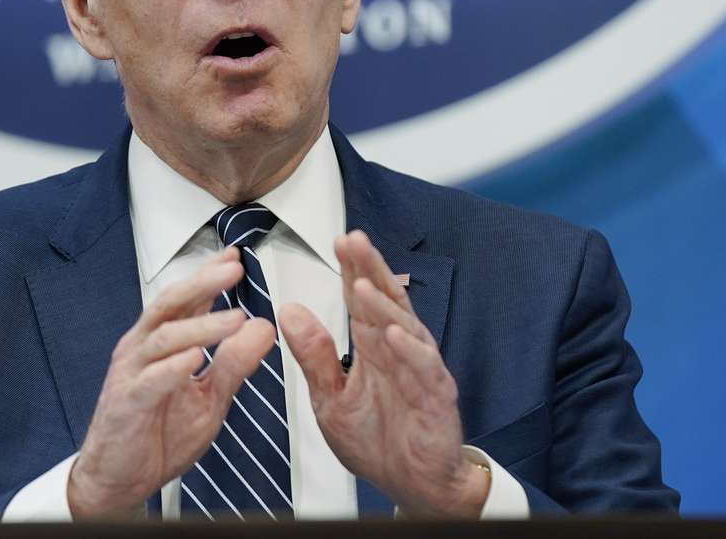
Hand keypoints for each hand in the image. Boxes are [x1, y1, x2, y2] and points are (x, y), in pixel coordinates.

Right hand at [68, 248, 274, 518]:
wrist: (118, 478)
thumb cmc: (158, 433)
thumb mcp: (209, 397)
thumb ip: (234, 363)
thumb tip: (263, 326)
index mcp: (161, 342)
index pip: (185, 299)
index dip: (208, 275)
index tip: (235, 256)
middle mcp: (142, 348)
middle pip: (170, 305)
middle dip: (202, 284)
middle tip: (233, 270)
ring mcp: (131, 374)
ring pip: (164, 338)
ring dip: (200, 326)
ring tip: (235, 318)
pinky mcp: (126, 404)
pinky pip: (149, 381)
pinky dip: (171, 368)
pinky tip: (194, 359)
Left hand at [277, 230, 488, 516]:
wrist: (413, 486)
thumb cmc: (377, 441)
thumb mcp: (330, 397)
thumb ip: (313, 355)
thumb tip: (288, 311)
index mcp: (372, 348)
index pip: (361, 299)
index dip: (351, 269)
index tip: (337, 240)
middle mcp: (398, 352)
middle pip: (385, 301)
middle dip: (369, 269)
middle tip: (353, 240)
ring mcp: (420, 372)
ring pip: (405, 329)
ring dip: (385, 306)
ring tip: (365, 283)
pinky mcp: (436, 399)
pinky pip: (424, 370)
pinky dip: (410, 352)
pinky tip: (394, 334)